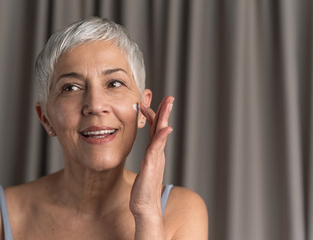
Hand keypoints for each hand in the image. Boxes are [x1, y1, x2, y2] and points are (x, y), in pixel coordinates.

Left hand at [129, 96, 173, 217]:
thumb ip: (149, 157)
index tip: (151, 102)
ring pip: (160, 134)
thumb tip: (151, 151)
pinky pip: (157, 149)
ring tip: (168, 104)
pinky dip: (161, 137)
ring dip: (164, 118)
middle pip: (161, 128)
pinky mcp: (152, 166)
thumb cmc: (143, 190)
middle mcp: (157, 153)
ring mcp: (156, 159)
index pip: (155, 129)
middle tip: (169, 98)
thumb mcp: (145, 169)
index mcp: (154, 152)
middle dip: (165, 111)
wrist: (145, 207)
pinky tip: (165, 128)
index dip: (154, 115)